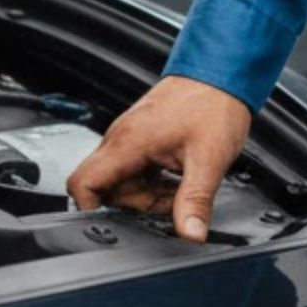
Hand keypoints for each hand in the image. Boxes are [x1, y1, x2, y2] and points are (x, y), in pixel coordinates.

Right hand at [66, 75, 251, 242]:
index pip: (81, 184)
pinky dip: (154, 179)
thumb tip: (191, 235)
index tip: (123, 220)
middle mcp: (121, 137)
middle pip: (106, 189)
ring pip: (122, 180)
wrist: (224, 70)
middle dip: (139, 203)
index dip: (92, 209)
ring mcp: (130, 135)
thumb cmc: (215, 103)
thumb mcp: (209, 159)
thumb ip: (195, 201)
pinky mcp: (141, 135)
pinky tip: (179, 173)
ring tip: (182, 182)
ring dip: (149, 192)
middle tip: (174, 197)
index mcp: (128, 142)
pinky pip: (135, 168)